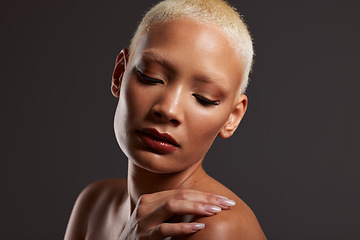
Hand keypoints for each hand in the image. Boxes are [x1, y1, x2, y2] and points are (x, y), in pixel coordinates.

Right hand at [118, 189, 235, 239]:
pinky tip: (199, 226)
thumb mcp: (158, 219)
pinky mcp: (143, 237)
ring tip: (215, 211)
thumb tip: (205, 206)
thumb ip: (174, 210)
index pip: (182, 191)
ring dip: (196, 207)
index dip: (205, 194)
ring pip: (172, 206)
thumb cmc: (146, 235)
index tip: (224, 199)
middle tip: (226, 203)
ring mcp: (143, 220)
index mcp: (152, 199)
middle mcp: (146, 205)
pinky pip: (165, 229)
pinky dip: (183, 227)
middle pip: (180, 195)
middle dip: (205, 198)